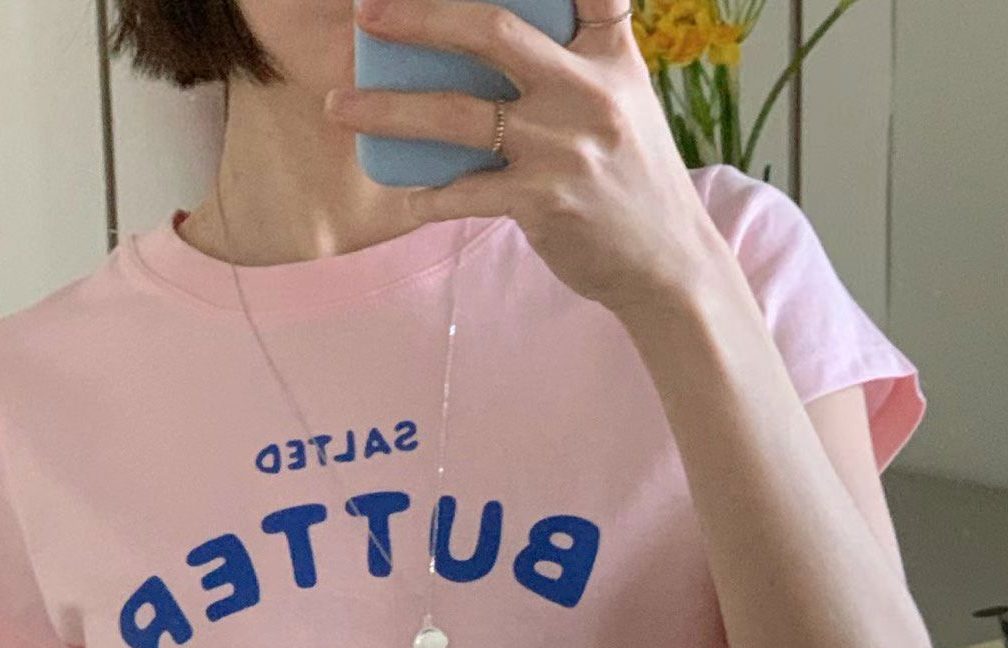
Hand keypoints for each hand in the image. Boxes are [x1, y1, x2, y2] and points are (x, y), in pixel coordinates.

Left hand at [326, 0, 731, 317]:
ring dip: (389, 110)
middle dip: (419, 17)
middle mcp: (587, 91)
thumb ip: (582, 48)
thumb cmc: (631, 175)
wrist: (666, 262)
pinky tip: (402, 194)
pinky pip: (464, 192)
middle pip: (490, 31)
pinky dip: (426, 194)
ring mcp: (562, 148)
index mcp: (607, 53)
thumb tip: (496, 28)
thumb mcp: (624, 95)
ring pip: (457, 115)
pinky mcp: (542, 203)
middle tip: (367, 13)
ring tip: (342, 107)